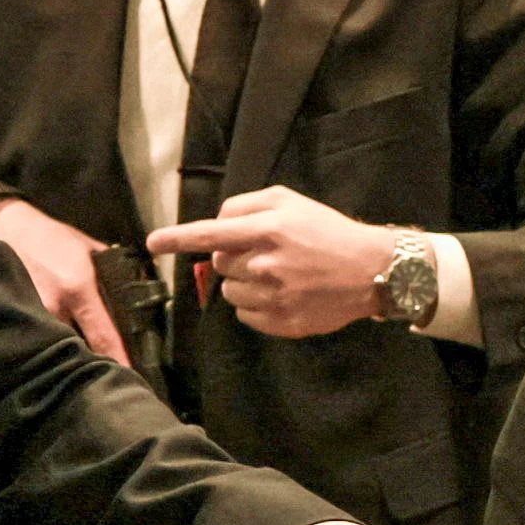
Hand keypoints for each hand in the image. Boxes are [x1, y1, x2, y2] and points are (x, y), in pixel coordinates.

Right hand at [0, 196, 129, 364]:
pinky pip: (40, 337)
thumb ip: (113, 269)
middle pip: (80, 349)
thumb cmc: (51, 237)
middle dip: (92, 360)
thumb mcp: (87, 248)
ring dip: (69, 352)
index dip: (119, 360)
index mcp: (78, 288)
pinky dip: (49, 342)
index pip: (103, 336)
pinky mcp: (17, 314)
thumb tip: (138, 286)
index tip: (130, 376)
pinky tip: (53, 344)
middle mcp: (55, 305)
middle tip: (107, 369)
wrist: (6, 226)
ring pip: (58, 346)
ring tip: (79, 359)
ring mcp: (33, 312)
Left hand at [150, 188, 399, 338]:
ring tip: (276, 276)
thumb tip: (217, 225)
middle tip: (265, 254)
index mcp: (268, 229)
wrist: (372, 270)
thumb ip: (248, 207)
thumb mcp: (290, 202)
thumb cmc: (328, 231)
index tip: (152, 243)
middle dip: (233, 258)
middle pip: (220, 264)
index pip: (211, 233)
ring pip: (230, 292)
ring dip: (243, 283)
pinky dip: (256, 306)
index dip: (177, 238)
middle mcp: (267, 264)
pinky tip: (282, 295)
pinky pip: (246, 315)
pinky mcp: (282, 322)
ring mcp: (274, 296)